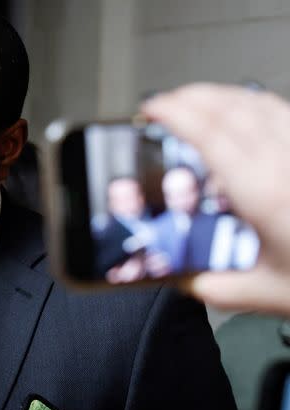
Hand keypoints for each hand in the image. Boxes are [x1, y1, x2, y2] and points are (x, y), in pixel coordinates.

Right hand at [141, 84, 289, 315]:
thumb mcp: (269, 294)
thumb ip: (219, 288)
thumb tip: (190, 280)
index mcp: (264, 194)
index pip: (210, 135)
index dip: (176, 114)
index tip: (153, 108)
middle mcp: (287, 163)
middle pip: (232, 108)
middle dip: (193, 96)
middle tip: (167, 100)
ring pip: (260, 103)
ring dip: (223, 95)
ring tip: (199, 100)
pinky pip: (284, 113)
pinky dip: (256, 104)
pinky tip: (248, 112)